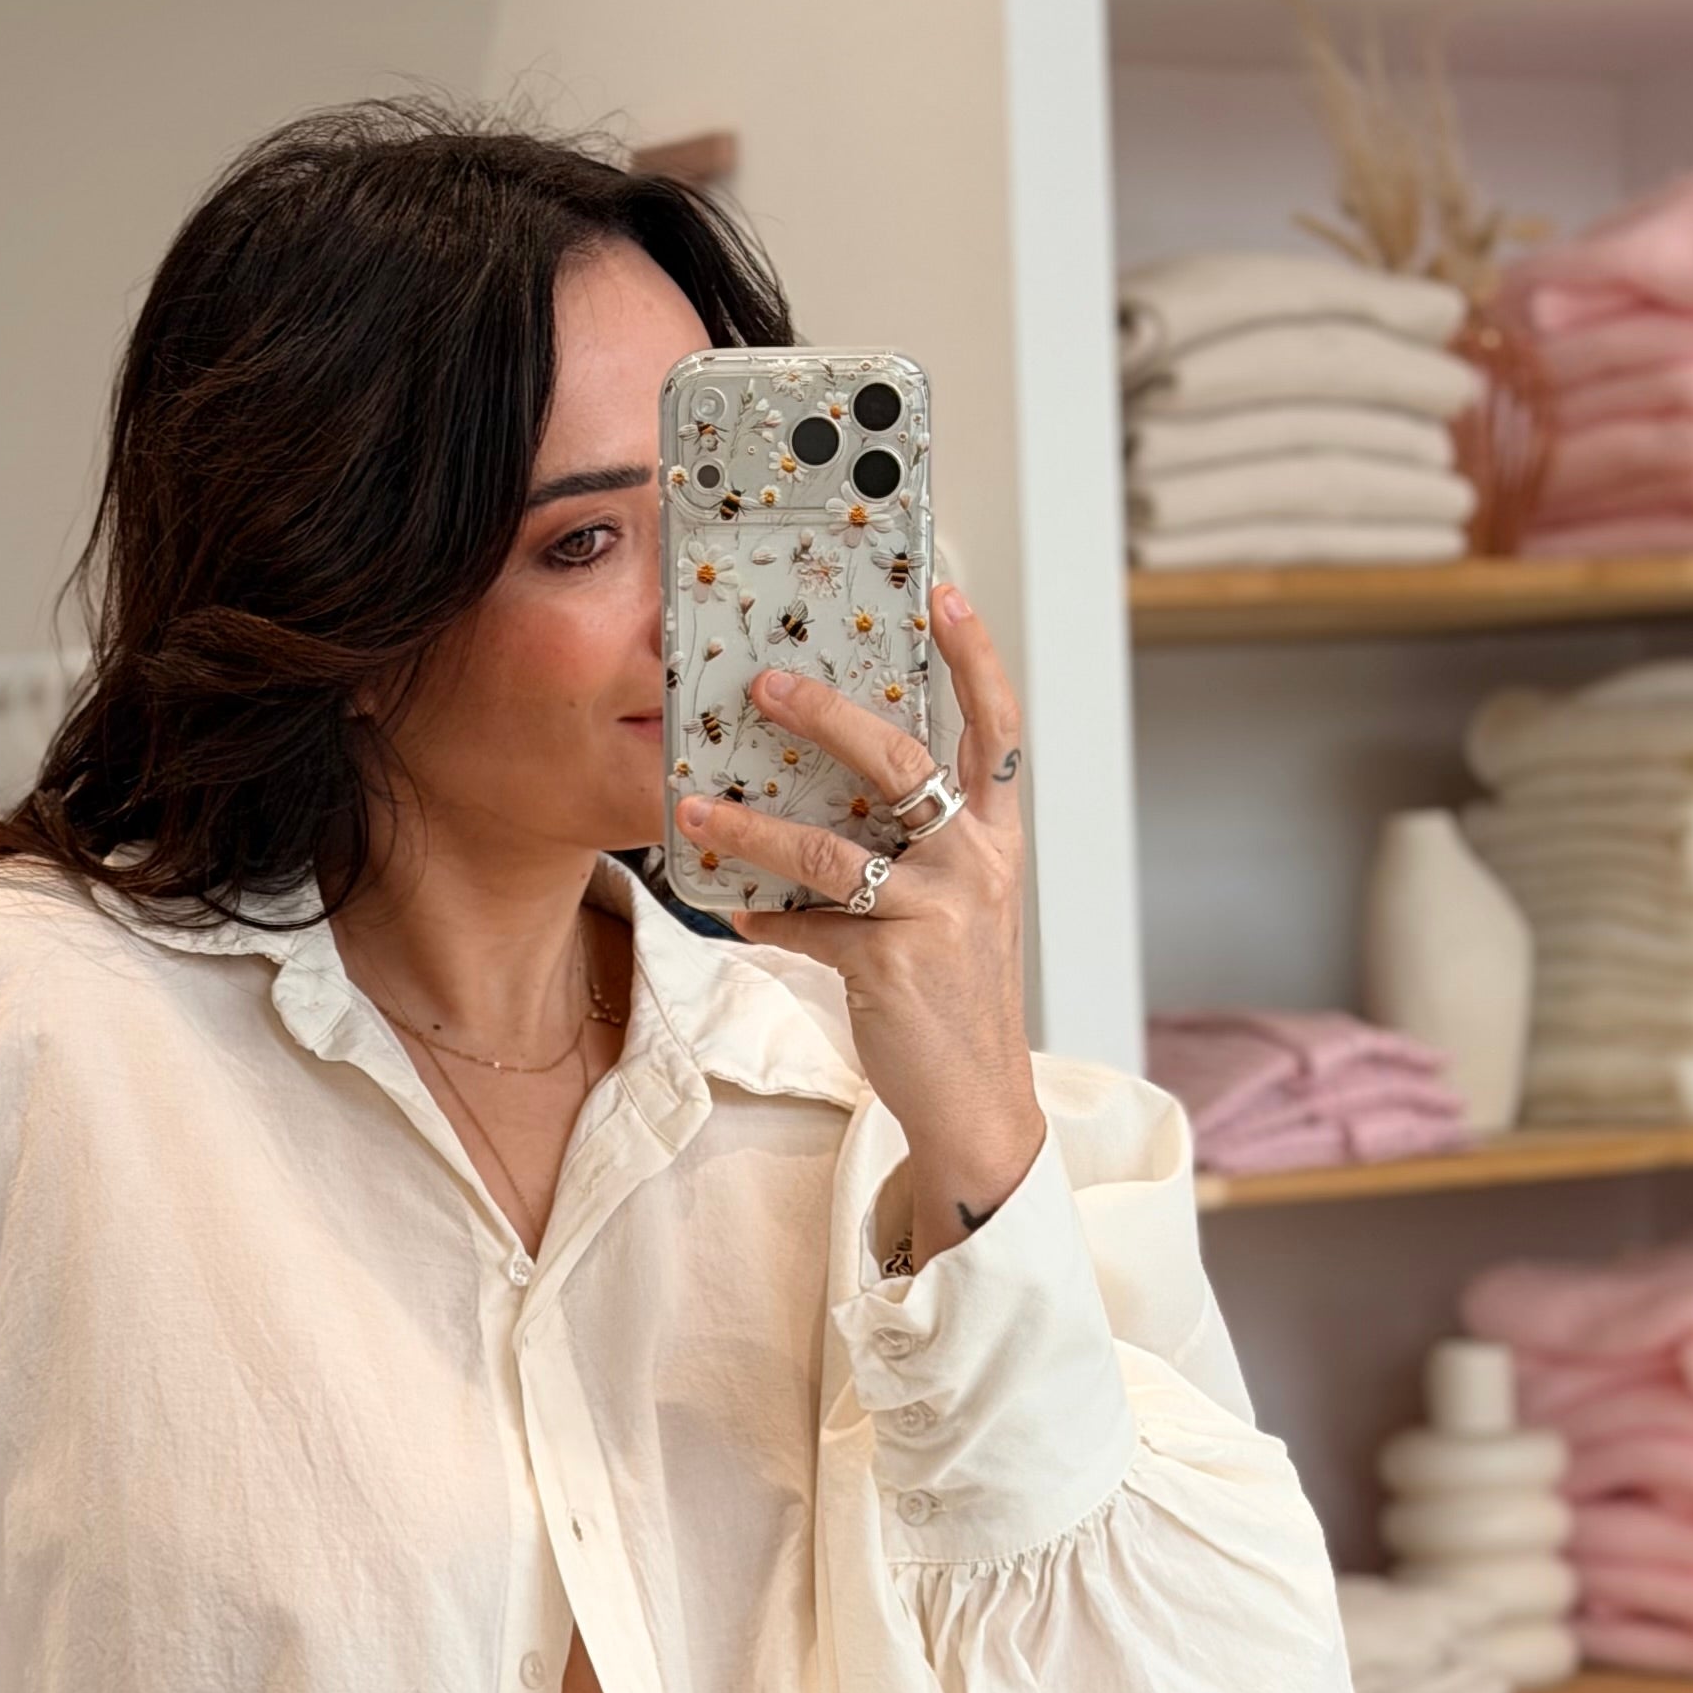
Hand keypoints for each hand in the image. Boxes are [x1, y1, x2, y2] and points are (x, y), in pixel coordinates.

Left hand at [671, 589, 1038, 1259]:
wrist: (976, 1100)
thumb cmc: (952, 992)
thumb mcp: (953, 906)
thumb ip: (911, 847)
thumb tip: (822, 794)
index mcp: (997, 836)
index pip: (997, 727)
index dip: (975, 656)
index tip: (944, 592)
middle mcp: (978, 862)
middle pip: (901, 760)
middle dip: (826, 713)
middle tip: (764, 681)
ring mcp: (939, 913)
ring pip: (830, 848)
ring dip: (752, 826)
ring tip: (695, 809)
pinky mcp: (892, 965)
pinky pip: (806, 926)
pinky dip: (762, 918)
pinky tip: (730, 911)